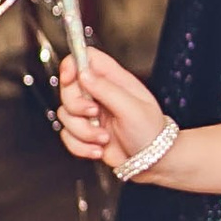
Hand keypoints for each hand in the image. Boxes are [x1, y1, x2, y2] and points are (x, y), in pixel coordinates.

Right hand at [57, 50, 168, 172]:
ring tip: (104, 138)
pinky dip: (80, 146)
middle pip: (68, 88)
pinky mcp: (86, 133)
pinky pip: (67, 136)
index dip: (72, 64)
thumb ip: (106, 89)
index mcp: (114, 80)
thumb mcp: (132, 108)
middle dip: (76, 106)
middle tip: (94, 114)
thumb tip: (84, 74)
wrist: (154, 162)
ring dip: (82, 131)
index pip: (86, 58)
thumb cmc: (151, 132)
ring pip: (65, 115)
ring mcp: (91, 114)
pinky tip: (98, 149)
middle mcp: (100, 94)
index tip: (69, 78)